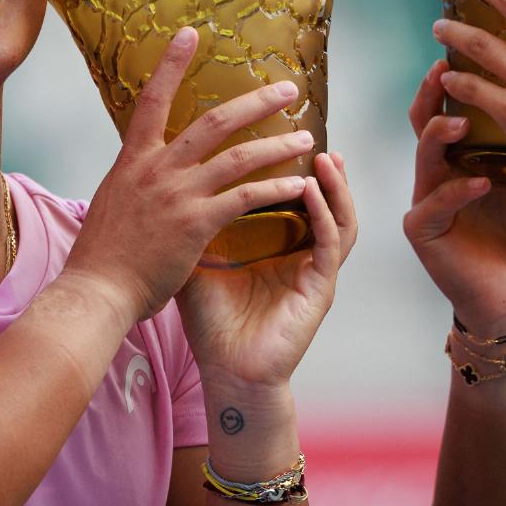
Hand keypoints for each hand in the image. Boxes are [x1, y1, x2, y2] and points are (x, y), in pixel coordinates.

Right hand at [64, 27, 316, 321]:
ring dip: (277, 145)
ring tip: (306, 138)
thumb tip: (147, 169)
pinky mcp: (197, 223)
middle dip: (255, 101)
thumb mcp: (114, 202)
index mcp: (133, 160)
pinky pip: (246, 198)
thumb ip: (138, 181)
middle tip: (287, 88)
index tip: (190, 34)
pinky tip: (298, 186)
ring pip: (238, 157)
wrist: (97, 290)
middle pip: (213, 121)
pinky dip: (275, 189)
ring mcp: (178, 194)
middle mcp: (157, 169)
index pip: (152, 100)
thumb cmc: (103, 256)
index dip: (170, 64)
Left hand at [175, 153, 357, 390]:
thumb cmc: (212, 325)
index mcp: (279, 249)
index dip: (295, 167)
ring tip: (326, 155)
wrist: (225, 373)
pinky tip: (312, 191)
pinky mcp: (321, 289)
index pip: (295, 198)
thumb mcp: (197, 263)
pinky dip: (323, 214)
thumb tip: (165, 186)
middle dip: (324, 167)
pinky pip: (330, 243)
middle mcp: (302, 256)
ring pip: (340, 217)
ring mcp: (315, 272)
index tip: (283, 132)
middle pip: (325, 201)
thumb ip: (194, 226)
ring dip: (336, 186)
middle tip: (313, 132)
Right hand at [402, 60, 505, 336]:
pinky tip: (479, 184)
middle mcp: (447, 170)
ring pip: (423, 155)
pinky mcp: (425, 231)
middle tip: (445, 66)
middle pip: (429, 118)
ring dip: (439, 135)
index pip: (463, 105)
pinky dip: (456, 192)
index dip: (465, 75)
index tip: (479, 43)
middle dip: (434, 91)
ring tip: (460, 124)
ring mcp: (431, 199)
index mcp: (475, 154)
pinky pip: (433, 204)